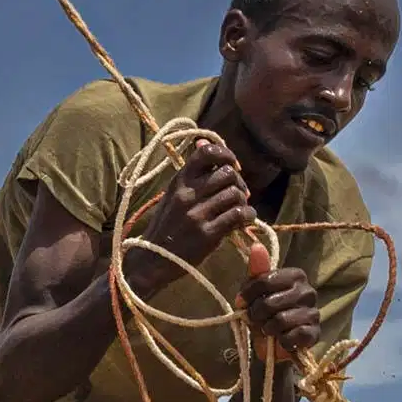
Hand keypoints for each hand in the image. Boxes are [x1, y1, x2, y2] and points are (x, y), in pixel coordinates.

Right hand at [134, 136, 256, 271]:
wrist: (153, 259)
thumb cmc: (166, 225)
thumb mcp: (172, 194)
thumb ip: (191, 173)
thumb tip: (203, 141)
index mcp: (178, 181)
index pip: (206, 153)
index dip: (225, 154)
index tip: (231, 164)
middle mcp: (187, 194)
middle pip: (227, 174)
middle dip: (239, 182)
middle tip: (238, 193)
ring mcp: (197, 214)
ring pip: (235, 194)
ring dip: (243, 201)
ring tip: (239, 209)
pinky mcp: (207, 234)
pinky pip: (238, 215)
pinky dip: (248, 216)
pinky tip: (244, 220)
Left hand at [243, 262, 321, 358]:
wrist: (274, 344)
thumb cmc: (265, 313)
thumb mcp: (256, 292)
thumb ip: (257, 271)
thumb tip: (257, 246)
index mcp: (296, 276)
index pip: (266, 280)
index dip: (248, 294)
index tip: (240, 302)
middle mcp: (308, 291)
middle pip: (270, 302)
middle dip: (256, 314)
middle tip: (256, 319)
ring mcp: (314, 313)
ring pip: (280, 320)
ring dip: (268, 328)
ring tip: (268, 329)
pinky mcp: (314, 334)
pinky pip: (292, 337)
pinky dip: (281, 341)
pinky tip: (282, 339)